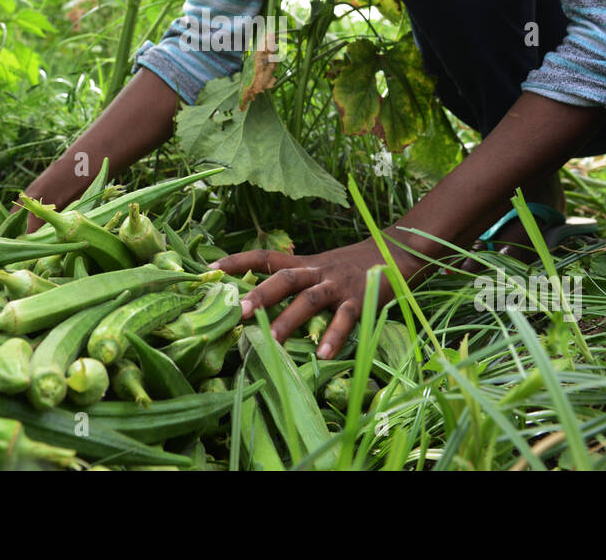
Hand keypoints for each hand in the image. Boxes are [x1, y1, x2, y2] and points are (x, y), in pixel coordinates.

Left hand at [209, 234, 421, 359]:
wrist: (397, 252)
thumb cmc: (352, 267)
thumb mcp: (321, 267)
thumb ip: (297, 280)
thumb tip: (259, 299)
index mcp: (305, 263)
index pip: (265, 257)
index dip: (237, 261)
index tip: (208, 269)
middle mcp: (318, 271)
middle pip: (284, 278)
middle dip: (259, 294)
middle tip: (235, 312)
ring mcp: (339, 285)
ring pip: (310, 299)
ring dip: (289, 319)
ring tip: (270, 340)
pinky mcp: (361, 299)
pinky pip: (345, 318)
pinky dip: (333, 336)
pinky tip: (322, 354)